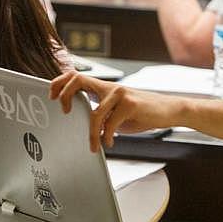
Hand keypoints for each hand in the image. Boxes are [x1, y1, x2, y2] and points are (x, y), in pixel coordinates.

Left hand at [49, 71, 179, 151]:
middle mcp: (110, 87)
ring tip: (94, 145)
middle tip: (65, 112)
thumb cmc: (143, 113)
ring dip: (92, 134)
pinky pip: (110, 123)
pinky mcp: (130, 104)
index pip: (76, 77)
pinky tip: (110, 142)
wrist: (170, 110)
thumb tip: (87, 129)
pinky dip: (107, 137)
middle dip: (65, 94)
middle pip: (77, 80)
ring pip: (94, 113)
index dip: (60, 83)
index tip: (52, 97)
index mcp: (105, 88)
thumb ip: (103, 116)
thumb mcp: (119, 113)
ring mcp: (120, 93)